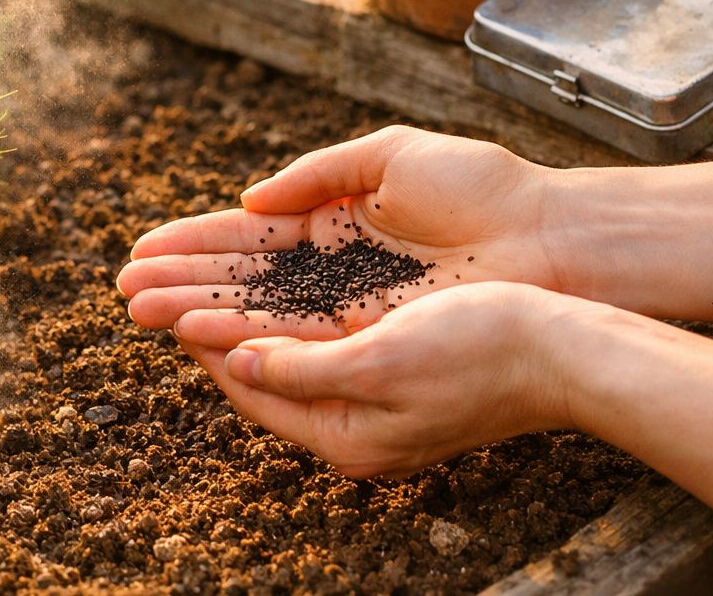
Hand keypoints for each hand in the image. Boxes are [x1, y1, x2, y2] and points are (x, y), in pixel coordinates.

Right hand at [119, 126, 566, 346]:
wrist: (549, 236)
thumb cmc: (481, 187)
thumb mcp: (390, 156)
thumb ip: (315, 174)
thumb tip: (249, 197)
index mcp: (337, 222)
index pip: (250, 237)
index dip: (196, 243)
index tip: (145, 248)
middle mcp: (335, 271)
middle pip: (243, 279)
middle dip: (182, 281)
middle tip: (123, 290)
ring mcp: (350, 306)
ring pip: (258, 311)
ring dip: (197, 309)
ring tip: (140, 310)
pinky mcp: (371, 335)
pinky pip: (295, 336)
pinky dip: (246, 332)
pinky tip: (199, 328)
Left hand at [178, 282, 580, 476]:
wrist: (564, 349)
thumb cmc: (479, 353)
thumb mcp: (378, 362)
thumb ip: (301, 369)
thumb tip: (236, 364)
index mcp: (344, 436)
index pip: (247, 387)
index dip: (199, 338)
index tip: (160, 296)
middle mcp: (352, 424)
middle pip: (255, 367)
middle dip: (202, 321)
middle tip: (148, 286)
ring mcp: (371, 400)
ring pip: (282, 349)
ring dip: (234, 310)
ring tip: (188, 276)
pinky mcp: (391, 370)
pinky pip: (316, 339)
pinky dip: (280, 309)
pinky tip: (265, 282)